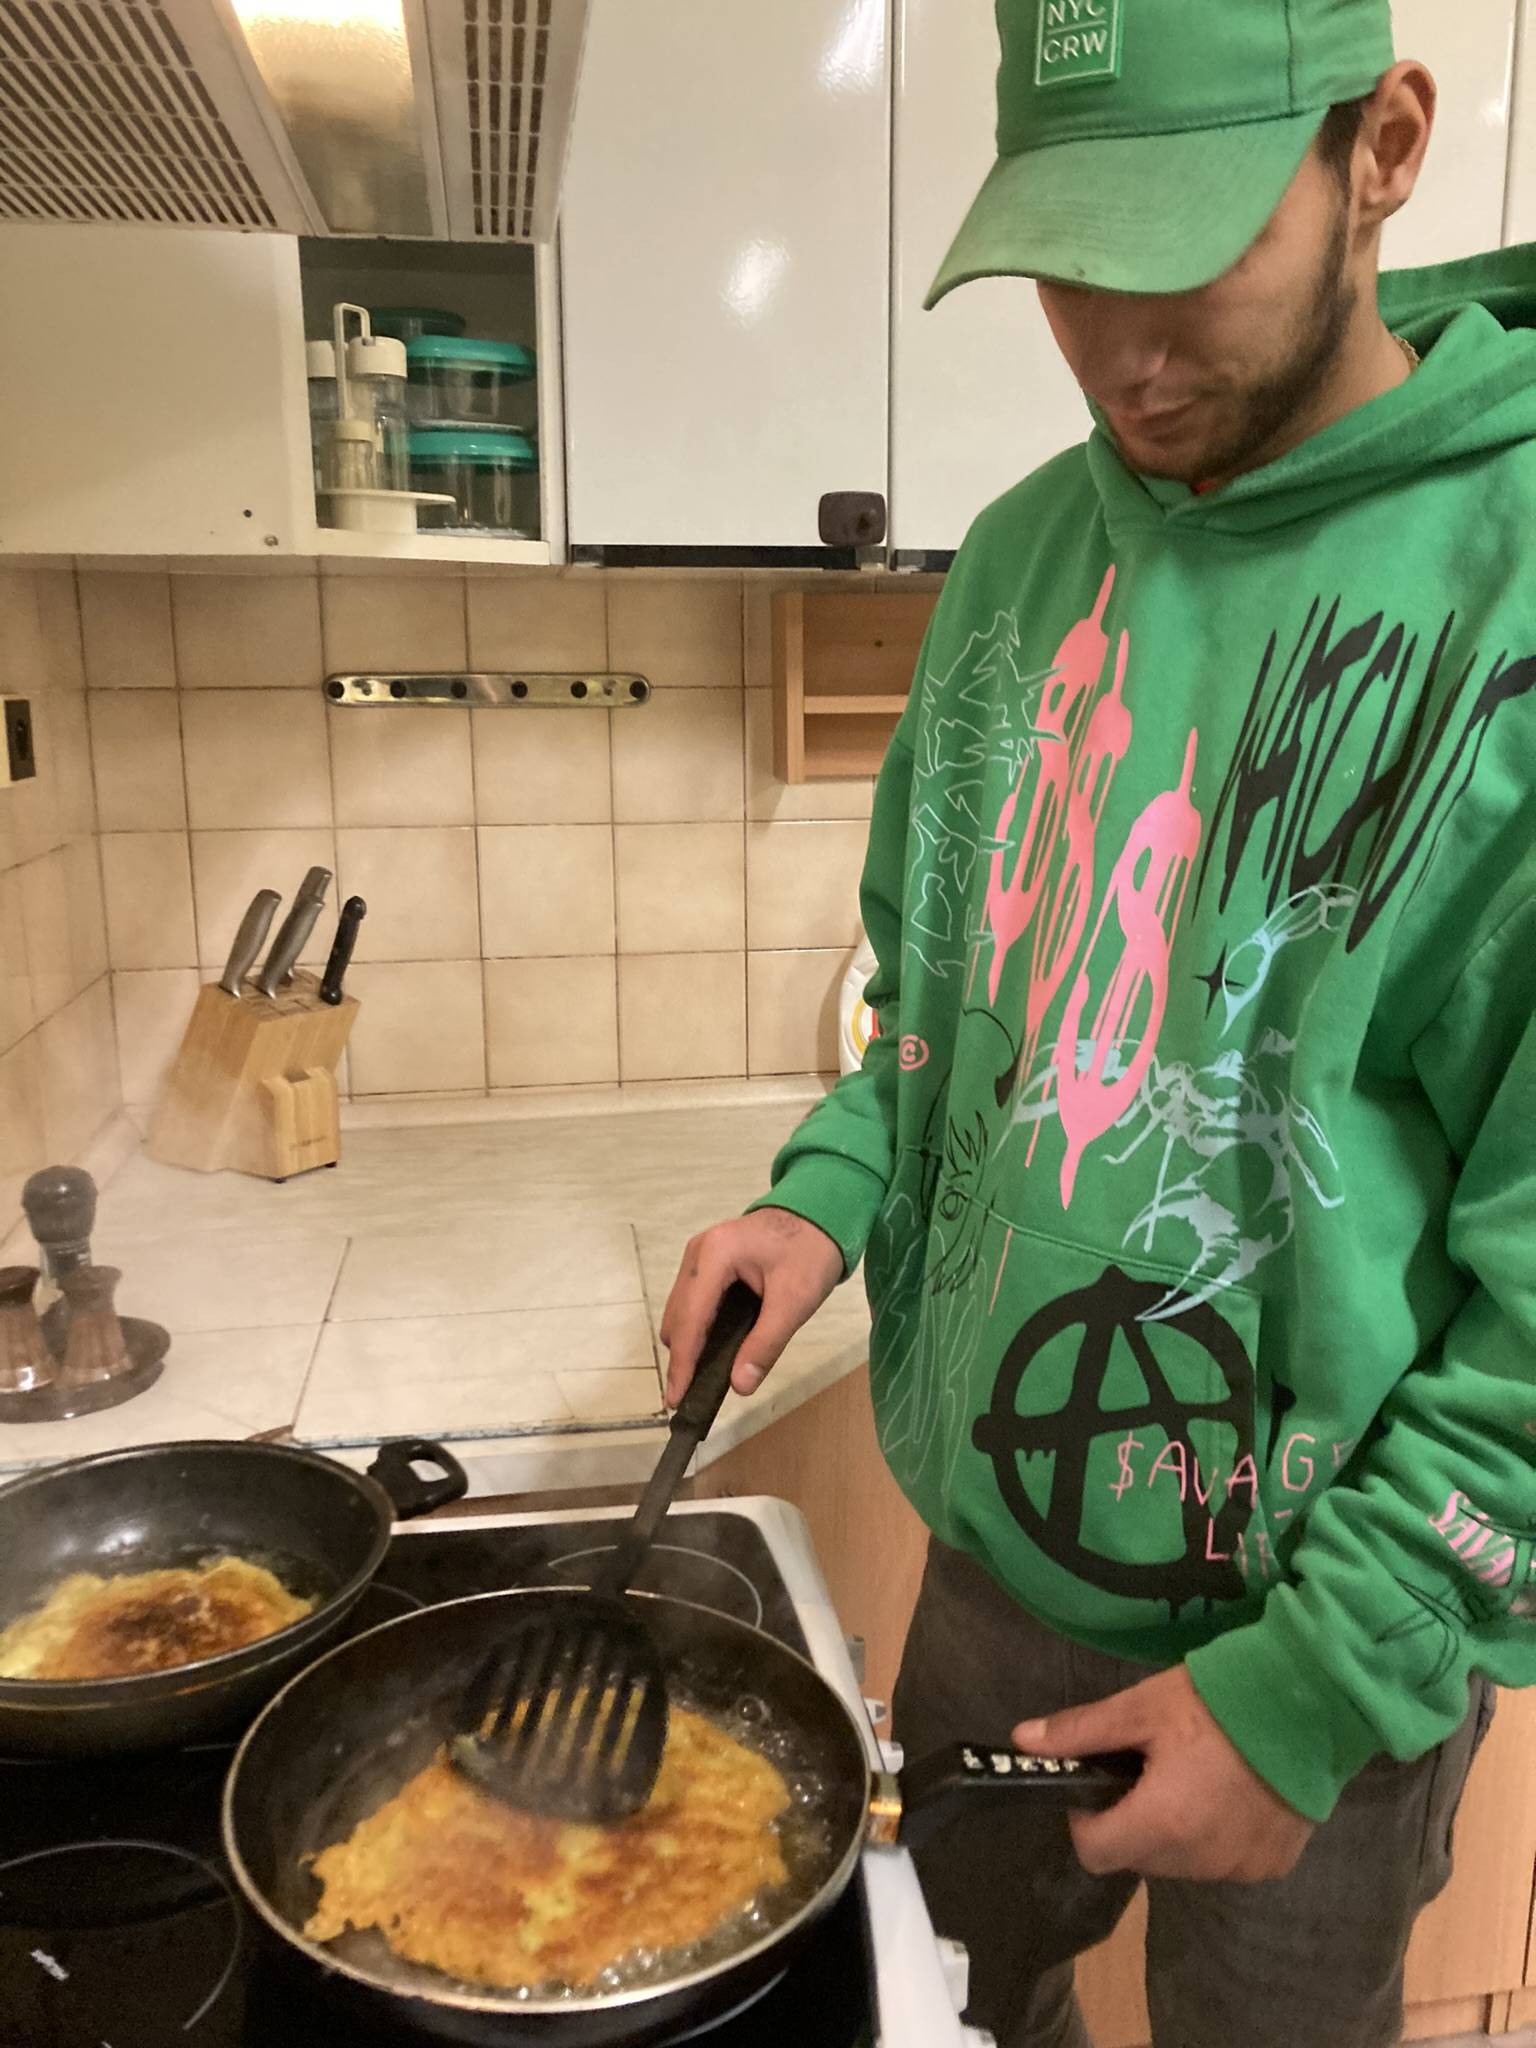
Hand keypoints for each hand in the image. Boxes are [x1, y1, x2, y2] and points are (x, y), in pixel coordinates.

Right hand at [660, 1209, 842, 1405]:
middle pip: (677, 1317)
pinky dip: (698, 1328)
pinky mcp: (706, 1262)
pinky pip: (692, 1301)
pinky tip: (714, 1348)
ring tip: (704, 1377)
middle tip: (694, 1395)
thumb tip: (740, 1386)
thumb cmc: (811, 1250)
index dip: (682, 1363)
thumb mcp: (795, 1300)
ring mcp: (698, 1256)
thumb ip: (766, 1344)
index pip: (690, 1319)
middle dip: (683, 1356)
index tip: (675, 1400)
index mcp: (715, 1257)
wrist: (820, 1211)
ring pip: (680, 1310)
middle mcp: (697, 1254)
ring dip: (689, 1343)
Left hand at [1014, 1665, 1313, 1881]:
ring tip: (1195, 1772)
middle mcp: (1200, 1860)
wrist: (1311, 1701)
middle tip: (1150, 1765)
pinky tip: (1231, 1789)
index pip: (1093, 1853)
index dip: (1085, 1818)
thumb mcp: (1142, 1707)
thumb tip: (1022, 1741)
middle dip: (1131, 1818)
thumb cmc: (1218, 1700)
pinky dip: (1216, 1834)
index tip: (1100, 1779)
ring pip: (1181, 1862)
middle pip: (1138, 1856)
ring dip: (1174, 1829)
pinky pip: (1224, 1860)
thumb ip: (1081, 1731)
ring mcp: (1240, 1868)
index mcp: (1161, 1823)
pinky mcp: (1273, 1865)